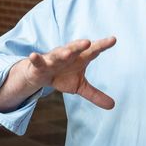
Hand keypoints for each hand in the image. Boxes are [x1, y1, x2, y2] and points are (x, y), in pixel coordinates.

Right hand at [0, 37, 116, 110]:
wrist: (42, 76)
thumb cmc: (63, 76)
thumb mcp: (80, 86)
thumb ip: (95, 94)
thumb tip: (113, 106)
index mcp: (80, 58)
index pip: (93, 50)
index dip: (102, 45)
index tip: (113, 40)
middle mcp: (68, 55)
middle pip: (75, 48)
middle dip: (81, 45)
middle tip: (88, 42)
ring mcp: (53, 59)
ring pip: (58, 54)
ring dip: (63, 53)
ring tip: (68, 53)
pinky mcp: (40, 65)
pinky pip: (38, 61)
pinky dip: (36, 58)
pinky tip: (33, 55)